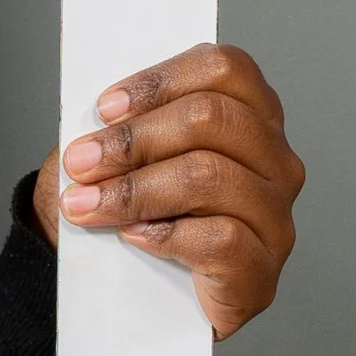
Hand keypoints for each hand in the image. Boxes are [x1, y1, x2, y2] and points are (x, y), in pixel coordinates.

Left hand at [31, 44, 301, 341]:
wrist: (132, 288)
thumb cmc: (133, 209)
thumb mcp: (121, 156)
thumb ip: (121, 125)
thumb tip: (100, 119)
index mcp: (250, 114)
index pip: (224, 68)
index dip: (159, 82)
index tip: (104, 109)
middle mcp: (275, 159)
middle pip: (212, 118)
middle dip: (132, 140)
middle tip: (80, 163)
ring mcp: (275, 215)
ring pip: (209, 176)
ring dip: (133, 189)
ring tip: (86, 204)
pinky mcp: (262, 270)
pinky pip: (220, 239)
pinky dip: (165, 234)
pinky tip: (133, 237)